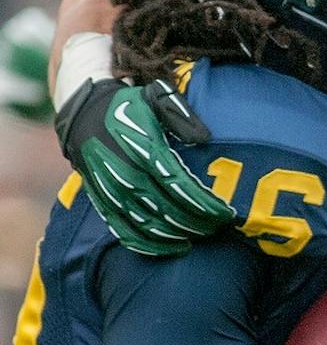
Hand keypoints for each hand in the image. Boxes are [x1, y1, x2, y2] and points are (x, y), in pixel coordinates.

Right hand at [55, 78, 235, 255]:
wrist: (83, 114)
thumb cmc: (130, 106)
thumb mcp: (156, 97)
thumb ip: (180, 116)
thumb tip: (203, 138)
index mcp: (142, 149)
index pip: (181, 186)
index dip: (205, 204)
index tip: (226, 213)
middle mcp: (126, 173)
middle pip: (169, 210)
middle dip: (198, 222)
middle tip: (219, 226)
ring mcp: (113, 192)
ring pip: (150, 226)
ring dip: (180, 235)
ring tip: (202, 236)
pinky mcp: (104, 204)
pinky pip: (127, 233)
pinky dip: (152, 246)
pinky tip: (176, 247)